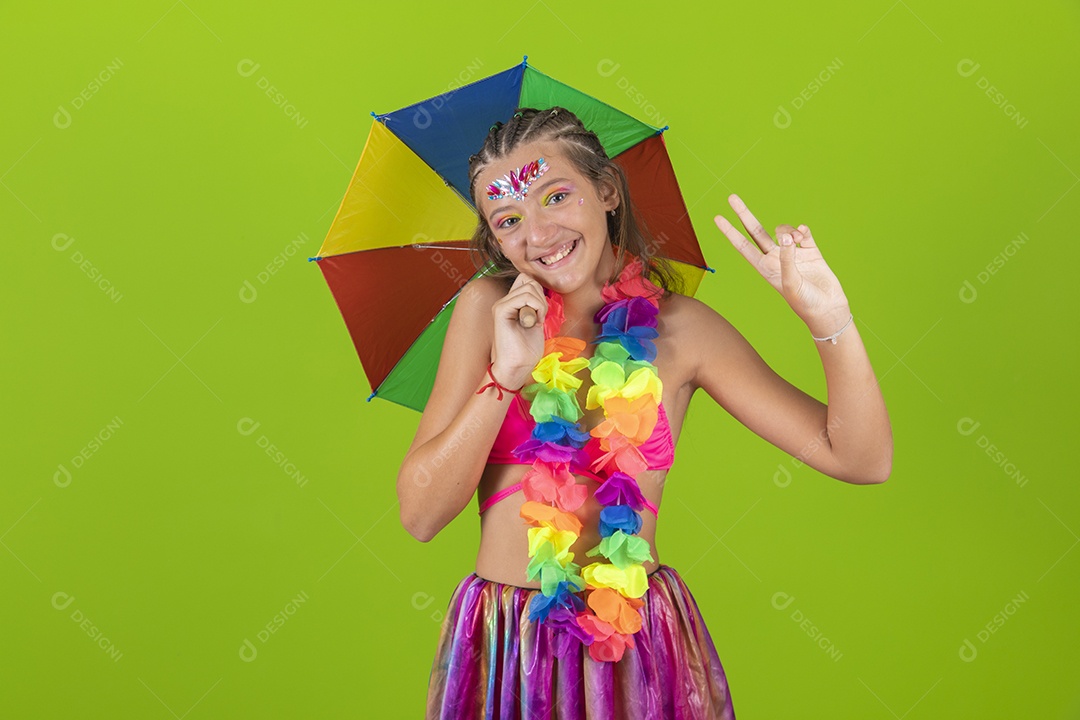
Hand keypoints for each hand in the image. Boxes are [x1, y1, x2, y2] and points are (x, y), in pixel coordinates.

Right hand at [490, 272, 547, 388]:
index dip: (539, 293)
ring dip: (540, 304)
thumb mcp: (535, 322)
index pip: (527, 281)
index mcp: (510, 304)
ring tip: (537, 321)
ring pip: (529, 286)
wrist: (516, 368)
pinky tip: (535, 322)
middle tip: (540, 317)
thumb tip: (541, 293)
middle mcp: (504, 301)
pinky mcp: (501, 310)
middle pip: (528, 280)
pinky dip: (537, 307)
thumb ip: (535, 306)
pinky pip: (524, 296)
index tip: (541, 314)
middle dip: (541, 296)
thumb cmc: (526, 351)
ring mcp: (501, 305)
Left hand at [714, 194, 849, 330]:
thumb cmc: (805, 302)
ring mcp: (793, 254)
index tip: (717, 218)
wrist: (828, 309)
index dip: (730, 232)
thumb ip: (787, 259)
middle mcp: (776, 258)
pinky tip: (804, 235)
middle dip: (744, 214)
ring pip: (783, 230)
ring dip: (789, 229)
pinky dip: (803, 230)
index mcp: (765, 268)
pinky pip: (804, 232)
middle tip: (732, 197)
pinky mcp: (811, 251)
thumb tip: (787, 237)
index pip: (743, 246)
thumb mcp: (790, 282)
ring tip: (797, 239)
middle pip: (756, 231)